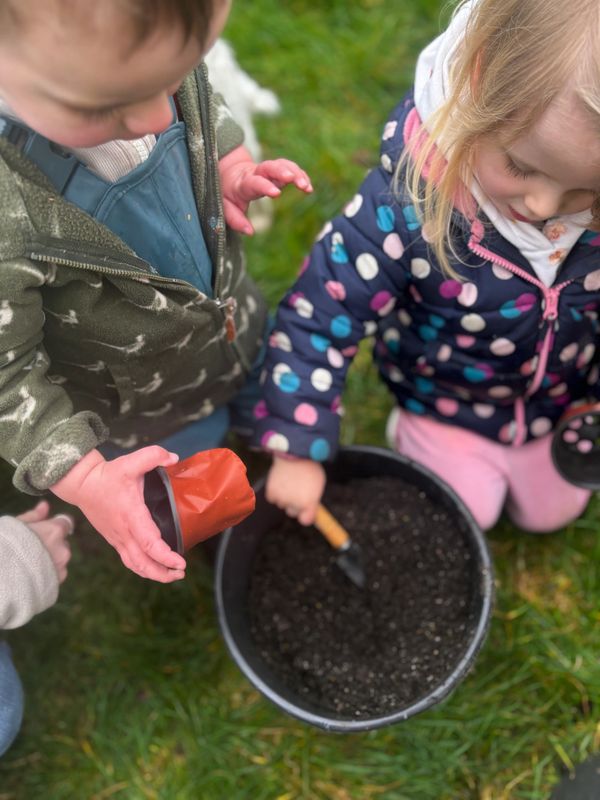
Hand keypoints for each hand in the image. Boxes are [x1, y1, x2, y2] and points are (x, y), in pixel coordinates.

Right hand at [17, 500, 71, 583]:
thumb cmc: (5, 546)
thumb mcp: (16, 525)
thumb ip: (34, 516)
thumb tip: (45, 505)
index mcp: (55, 531)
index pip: (65, 523)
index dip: (54, 526)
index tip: (45, 530)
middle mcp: (63, 549)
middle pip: (62, 542)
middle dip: (52, 544)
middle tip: (32, 548)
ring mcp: (61, 568)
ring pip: (60, 559)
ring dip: (50, 559)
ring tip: (30, 563)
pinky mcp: (56, 583)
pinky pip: (55, 575)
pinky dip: (47, 574)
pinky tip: (31, 575)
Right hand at [50, 447, 185, 582]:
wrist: (83, 484)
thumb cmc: (108, 475)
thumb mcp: (131, 461)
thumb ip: (154, 456)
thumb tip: (174, 458)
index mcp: (131, 515)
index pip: (149, 543)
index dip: (165, 556)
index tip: (180, 562)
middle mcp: (124, 532)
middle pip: (143, 562)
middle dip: (163, 573)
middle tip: (181, 573)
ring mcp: (117, 539)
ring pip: (135, 565)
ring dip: (154, 574)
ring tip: (172, 575)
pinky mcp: (114, 540)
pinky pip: (129, 560)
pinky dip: (143, 568)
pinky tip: (154, 569)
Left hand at [219, 145, 311, 234]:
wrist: (230, 173)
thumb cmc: (228, 194)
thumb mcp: (225, 207)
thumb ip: (235, 219)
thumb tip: (250, 232)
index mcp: (242, 183)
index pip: (254, 182)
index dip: (264, 186)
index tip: (276, 193)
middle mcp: (256, 173)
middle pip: (269, 166)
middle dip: (282, 171)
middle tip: (293, 179)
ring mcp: (268, 170)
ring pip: (282, 165)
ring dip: (296, 173)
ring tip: (306, 187)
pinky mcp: (277, 170)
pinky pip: (290, 168)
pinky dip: (300, 175)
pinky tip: (308, 187)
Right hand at [265, 456, 325, 524]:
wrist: (294, 452)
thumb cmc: (309, 466)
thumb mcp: (318, 484)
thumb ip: (314, 499)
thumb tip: (310, 509)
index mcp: (309, 502)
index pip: (306, 520)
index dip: (306, 515)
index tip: (306, 511)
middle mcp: (295, 503)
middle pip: (293, 512)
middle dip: (295, 504)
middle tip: (297, 490)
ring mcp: (282, 499)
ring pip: (282, 504)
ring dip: (285, 496)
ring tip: (290, 481)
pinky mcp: (271, 492)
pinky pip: (273, 498)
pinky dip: (275, 491)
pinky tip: (281, 480)